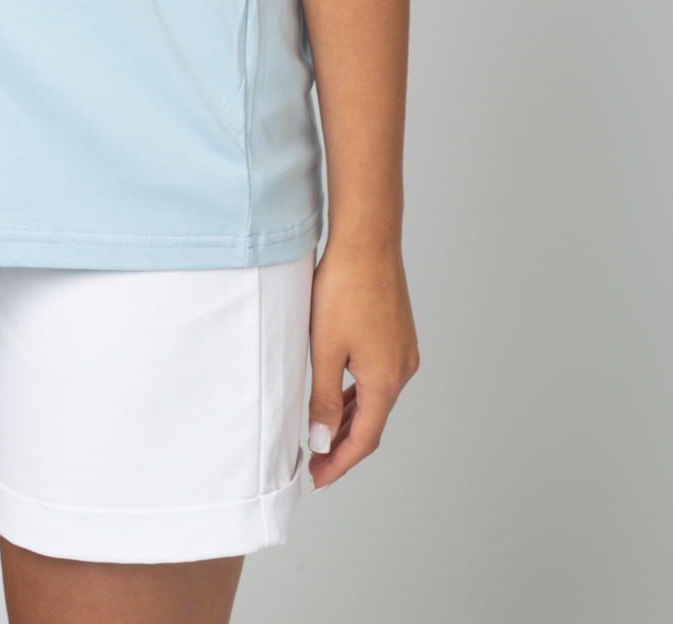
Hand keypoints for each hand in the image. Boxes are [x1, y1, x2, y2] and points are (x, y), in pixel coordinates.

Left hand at [306, 239, 418, 488]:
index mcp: (386, 380)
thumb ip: (324, 399)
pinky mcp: (398, 336)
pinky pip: (378, 379)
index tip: (317, 479)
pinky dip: (359, 395)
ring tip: (323, 436)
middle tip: (316, 464)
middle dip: (343, 446)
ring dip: (351, 421)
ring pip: (376, 401)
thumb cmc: (343, 289)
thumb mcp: (325, 349)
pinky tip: (341, 397)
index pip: (363, 439)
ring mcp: (403, 352)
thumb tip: (324, 441)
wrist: (368, 240)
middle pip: (373, 423)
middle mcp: (402, 370)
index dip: (339, 462)